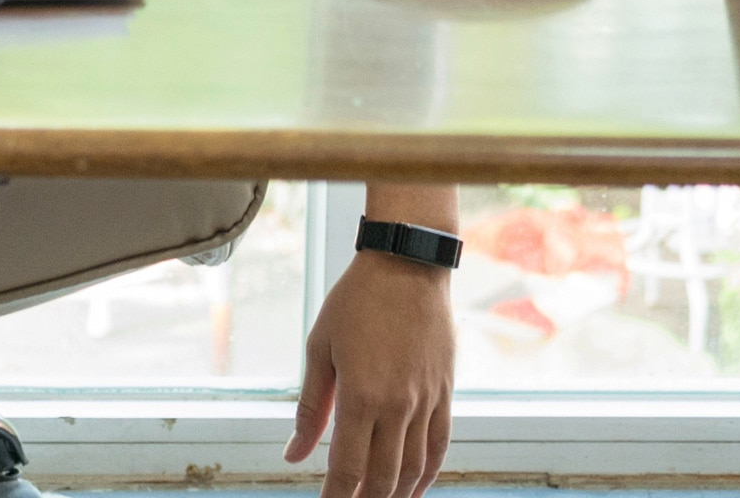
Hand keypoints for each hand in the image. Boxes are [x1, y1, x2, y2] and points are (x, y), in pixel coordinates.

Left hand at [286, 250, 454, 496]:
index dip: (335, 496)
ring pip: (414, 468)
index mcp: (361, 395)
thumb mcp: (320, 349)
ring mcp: (427, 401)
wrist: (407, 266)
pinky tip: (414, 487)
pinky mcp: (446, 393)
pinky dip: (427, 473)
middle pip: (383, 477)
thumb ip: (311, 408)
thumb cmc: (356, 302)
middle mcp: (399, 405)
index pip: (348, 468)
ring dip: (396, 494)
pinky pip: (440, 446)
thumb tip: (293, 454)